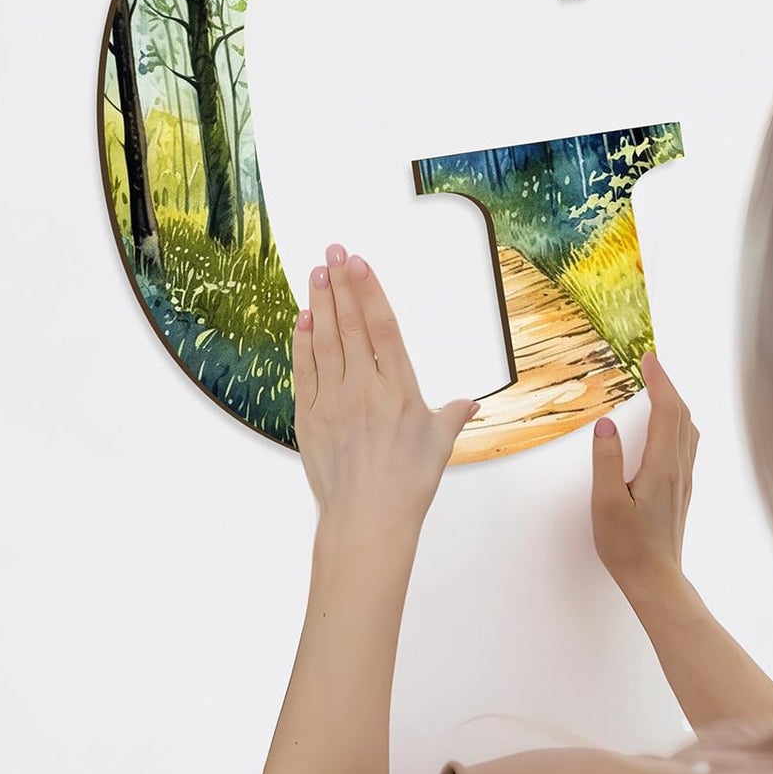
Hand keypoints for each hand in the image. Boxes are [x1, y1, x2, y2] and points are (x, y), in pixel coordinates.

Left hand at [292, 243, 478, 542]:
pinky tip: (303, 318)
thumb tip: (470, 404)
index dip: (369, 291)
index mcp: (399, 390)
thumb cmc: (407, 485)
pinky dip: (302, 341)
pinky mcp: (310, 416)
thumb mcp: (438, 445)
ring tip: (316, 273)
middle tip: (332, 252)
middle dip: (340, 284)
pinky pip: (304, 369)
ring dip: (320, 304)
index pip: (382, 328)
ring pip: (325, 341)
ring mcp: (334, 401)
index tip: (358, 263)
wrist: (367, 520)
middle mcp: (365, 388)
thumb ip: (451, 415)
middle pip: (350, 325)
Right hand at [590, 350, 696, 607]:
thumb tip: (606, 425)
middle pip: (682, 415)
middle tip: (650, 365)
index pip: (666, 410)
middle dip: (668, 385)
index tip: (648, 358)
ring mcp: (684, 480)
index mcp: (662, 467)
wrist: (655, 581)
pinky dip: (676, 423)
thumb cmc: (628, 546)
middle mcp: (679, 469)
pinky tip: (665, 429)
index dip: (659, 380)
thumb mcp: (606, 503)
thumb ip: (606, 462)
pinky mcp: (681, 491)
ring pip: (688, 430)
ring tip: (657, 389)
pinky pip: (685, 445)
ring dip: (675, 403)